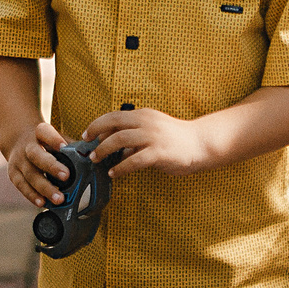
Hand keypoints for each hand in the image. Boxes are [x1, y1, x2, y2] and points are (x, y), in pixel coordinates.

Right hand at [6, 121, 73, 205]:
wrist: (18, 139)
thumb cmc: (46, 142)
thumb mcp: (56, 137)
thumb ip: (72, 146)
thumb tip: (92, 156)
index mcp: (39, 132)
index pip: (45, 132)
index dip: (53, 139)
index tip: (63, 146)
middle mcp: (26, 146)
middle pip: (36, 156)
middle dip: (51, 166)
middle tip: (66, 176)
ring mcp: (18, 160)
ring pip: (30, 174)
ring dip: (44, 188)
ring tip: (59, 199)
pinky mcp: (13, 173)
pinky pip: (22, 185)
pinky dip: (31, 195)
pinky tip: (42, 203)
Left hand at [83, 107, 214, 175]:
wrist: (201, 143)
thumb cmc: (176, 139)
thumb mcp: (153, 130)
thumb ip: (135, 136)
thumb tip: (113, 146)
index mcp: (144, 114)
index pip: (114, 115)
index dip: (97, 124)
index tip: (87, 134)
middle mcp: (146, 122)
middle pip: (113, 124)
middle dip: (96, 135)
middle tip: (88, 149)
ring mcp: (153, 137)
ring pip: (119, 140)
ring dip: (104, 151)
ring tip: (97, 160)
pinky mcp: (159, 152)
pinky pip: (133, 161)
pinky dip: (120, 167)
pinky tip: (114, 173)